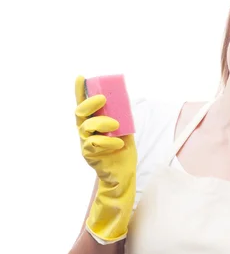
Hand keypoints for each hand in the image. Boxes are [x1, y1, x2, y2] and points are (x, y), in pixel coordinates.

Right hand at [75, 75, 136, 243]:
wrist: (123, 176)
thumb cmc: (123, 153)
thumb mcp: (124, 131)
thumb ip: (121, 118)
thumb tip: (126, 100)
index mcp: (93, 124)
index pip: (84, 106)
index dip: (80, 92)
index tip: (81, 77)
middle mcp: (85, 133)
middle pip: (79, 115)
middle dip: (89, 104)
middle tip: (104, 99)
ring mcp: (86, 145)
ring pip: (85, 129)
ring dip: (100, 123)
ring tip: (116, 126)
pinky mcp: (90, 156)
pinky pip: (94, 145)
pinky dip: (107, 142)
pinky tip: (118, 143)